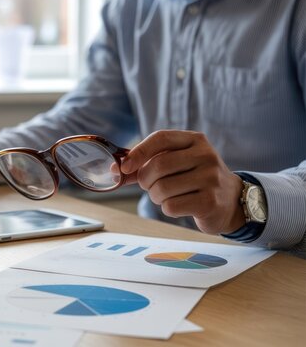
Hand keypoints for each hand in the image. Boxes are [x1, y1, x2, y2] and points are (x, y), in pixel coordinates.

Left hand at [120, 130, 244, 234]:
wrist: (231, 200)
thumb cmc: (194, 179)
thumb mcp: (176, 163)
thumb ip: (146, 164)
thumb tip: (115, 170)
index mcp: (195, 140)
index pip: (161, 138)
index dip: (138, 152)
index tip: (124, 167)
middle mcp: (206, 155)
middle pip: (158, 165)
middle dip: (145, 180)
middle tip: (149, 186)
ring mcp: (211, 178)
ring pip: (162, 188)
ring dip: (155, 197)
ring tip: (166, 196)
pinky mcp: (210, 201)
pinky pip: (171, 206)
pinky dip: (167, 208)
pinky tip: (179, 205)